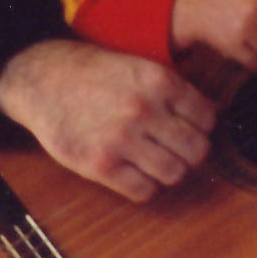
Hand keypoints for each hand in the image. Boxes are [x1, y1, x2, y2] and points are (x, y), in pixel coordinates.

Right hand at [0, 38, 216, 202]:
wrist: (42, 79)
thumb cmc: (93, 72)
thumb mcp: (139, 66)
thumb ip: (174, 89)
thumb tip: (214, 113)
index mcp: (159, 81)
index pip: (207, 118)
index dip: (201, 126)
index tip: (189, 129)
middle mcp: (144, 110)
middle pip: (197, 150)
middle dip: (191, 153)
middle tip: (176, 150)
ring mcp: (121, 139)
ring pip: (174, 173)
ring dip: (169, 171)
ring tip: (156, 161)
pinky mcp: (99, 165)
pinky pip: (143, 191)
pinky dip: (145, 186)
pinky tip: (135, 172)